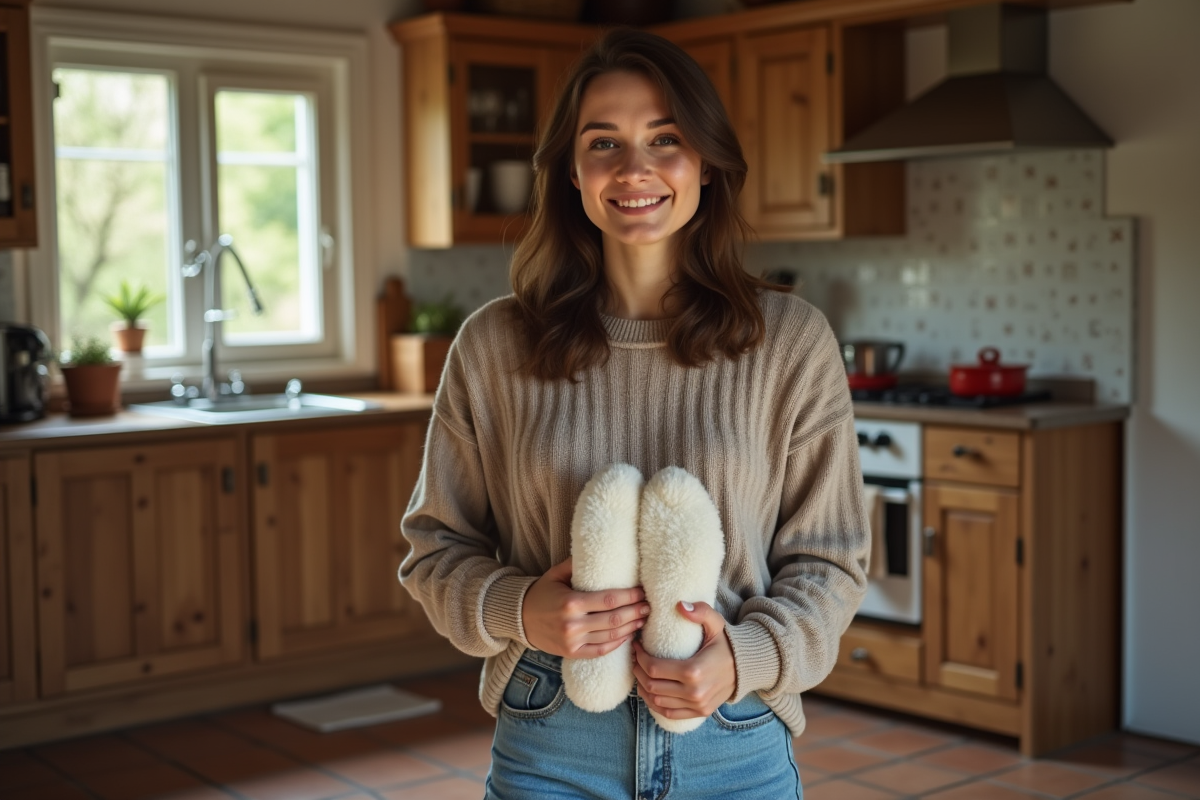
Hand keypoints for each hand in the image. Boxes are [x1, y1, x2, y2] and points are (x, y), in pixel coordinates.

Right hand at [522, 557, 649, 658]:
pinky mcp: (572, 653)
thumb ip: (577, 564)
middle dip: (635, 612)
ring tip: (642, 619)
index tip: (642, 592)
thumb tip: (601, 550)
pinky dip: (617, 644)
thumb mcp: (556, 574)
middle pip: (614, 619)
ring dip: (631, 628)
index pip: (609, 600)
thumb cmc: (542, 593)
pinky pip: (601, 651)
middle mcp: (573, 624)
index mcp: (571, 602)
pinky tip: (628, 635)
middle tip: (649, 606)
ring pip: (611, 637)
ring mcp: (573, 641)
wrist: (519, 618)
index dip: (630, 597)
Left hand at [633, 601, 735, 720]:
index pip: (654, 668)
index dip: (640, 657)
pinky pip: (668, 713)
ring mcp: (697, 705)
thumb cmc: (726, 644)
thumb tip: (680, 605)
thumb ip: (700, 612)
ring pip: (657, 701)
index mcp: (694, 670)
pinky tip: (650, 691)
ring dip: (643, 687)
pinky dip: (655, 704)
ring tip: (641, 672)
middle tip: (636, 658)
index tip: (637, 646)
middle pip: (652, 686)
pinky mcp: (699, 712)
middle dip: (639, 671)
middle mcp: (694, 692)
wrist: (745, 667)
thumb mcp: (716, 624)